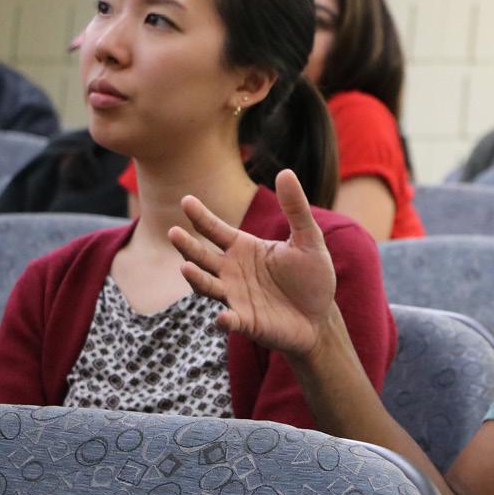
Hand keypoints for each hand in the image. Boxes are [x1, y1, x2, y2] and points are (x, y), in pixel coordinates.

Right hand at [168, 169, 343, 359]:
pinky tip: (221, 316)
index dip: (201, 217)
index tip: (187, 200)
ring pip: (208, 286)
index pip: (216, 230)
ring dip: (197, 279)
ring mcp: (236, 297)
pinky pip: (230, 320)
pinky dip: (224, 319)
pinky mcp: (246, 322)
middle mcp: (232, 271)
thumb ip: (296, 209)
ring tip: (186, 268)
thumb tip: (286, 172)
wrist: (320, 317)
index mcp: (244, 248)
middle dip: (188, 246)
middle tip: (173, 232)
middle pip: (203, 257)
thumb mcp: (308, 239)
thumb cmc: (311, 277)